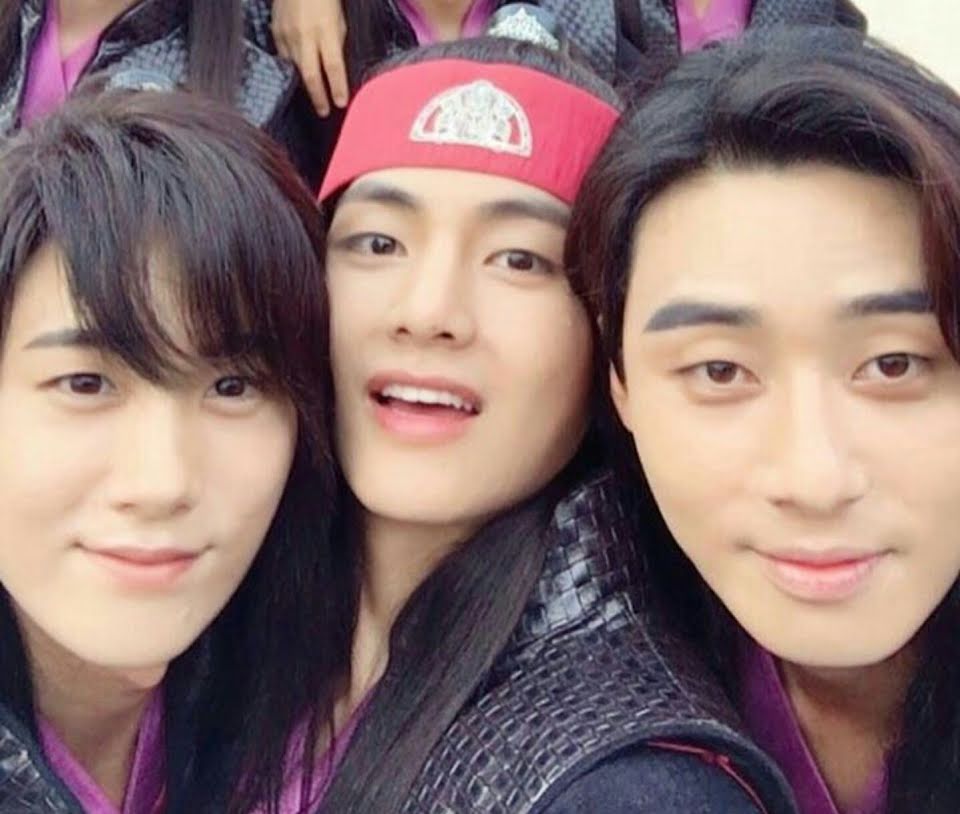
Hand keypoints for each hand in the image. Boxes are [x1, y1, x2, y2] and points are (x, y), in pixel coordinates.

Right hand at [272, 0, 348, 116]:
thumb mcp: (339, 21)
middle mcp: (305, 35)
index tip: (341, 104)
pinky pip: (284, 57)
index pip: (333, 67)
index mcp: (325, 31)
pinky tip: (298, 72)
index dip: (337, 88)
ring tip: (314, 95)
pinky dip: (293, 67)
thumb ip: (336, 46)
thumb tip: (334, 71)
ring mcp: (287, 35)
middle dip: (318, 97)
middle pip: (311, 75)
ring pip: (295, 69)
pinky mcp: (275, 33)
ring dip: (305, 83)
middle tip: (324, 111)